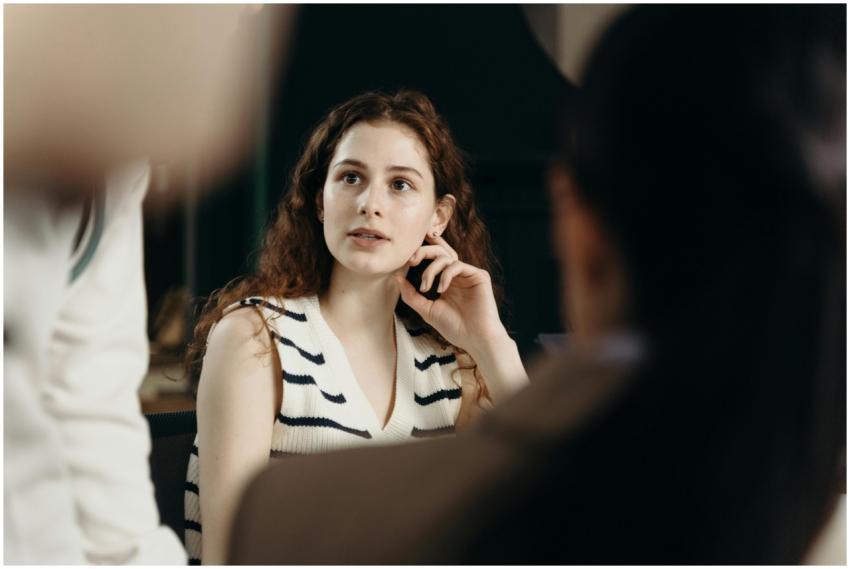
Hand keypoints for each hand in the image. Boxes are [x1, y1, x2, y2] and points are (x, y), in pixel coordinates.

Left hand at [395, 232, 507, 354]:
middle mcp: (458, 276)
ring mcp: (468, 275)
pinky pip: (457, 266)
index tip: (406, 264)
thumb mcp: (427, 310)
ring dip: (431, 270)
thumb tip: (396, 278)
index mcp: (446, 282)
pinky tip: (441, 289)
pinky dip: (445, 275)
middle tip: (411, 261)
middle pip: (439, 252)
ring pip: (446, 258)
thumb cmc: (454, 327)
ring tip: (426, 288)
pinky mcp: (479, 276)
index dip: (419, 256)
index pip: (432, 261)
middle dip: (423, 252)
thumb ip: (412, 295)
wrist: (475, 339)